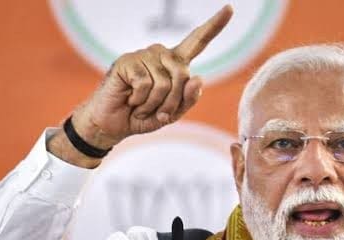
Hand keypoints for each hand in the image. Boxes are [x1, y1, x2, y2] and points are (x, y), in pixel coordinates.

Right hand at [71, 5, 233, 149]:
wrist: (113, 125)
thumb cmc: (144, 116)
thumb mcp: (172, 113)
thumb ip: (189, 99)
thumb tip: (198, 77)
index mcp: (175, 63)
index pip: (198, 41)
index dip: (214, 25)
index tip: (230, 8)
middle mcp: (161, 54)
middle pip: (184, 76)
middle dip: (173, 102)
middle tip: (156, 112)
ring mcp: (144, 55)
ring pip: (164, 84)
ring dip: (154, 104)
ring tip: (141, 106)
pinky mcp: (128, 61)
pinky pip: (145, 84)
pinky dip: (140, 101)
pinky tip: (130, 100)